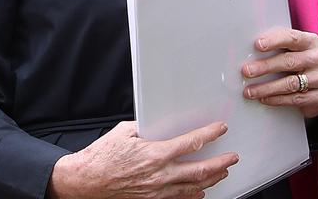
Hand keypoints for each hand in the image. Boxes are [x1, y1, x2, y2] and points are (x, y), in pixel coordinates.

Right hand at [47, 120, 237, 198]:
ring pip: (194, 187)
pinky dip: (193, 195)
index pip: (191, 142)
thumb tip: (158, 124)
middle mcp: (160, 175)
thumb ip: (145, 129)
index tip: (220, 129)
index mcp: (155, 153)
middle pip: (200, 170)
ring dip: (211, 179)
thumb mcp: (124, 133)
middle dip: (221, 163)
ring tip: (222, 172)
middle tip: (232, 157)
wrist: (85, 182)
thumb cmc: (102, 157)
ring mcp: (157, 191)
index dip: (210, 134)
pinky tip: (201, 191)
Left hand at [242, 27, 317, 117]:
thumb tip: (249, 51)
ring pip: (291, 83)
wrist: (317, 87)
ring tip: (250, 91)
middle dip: (265, 67)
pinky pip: (296, 99)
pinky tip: (264, 99)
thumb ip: (276, 47)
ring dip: (267, 88)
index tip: (258, 45)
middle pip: (290, 61)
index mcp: (311, 41)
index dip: (274, 41)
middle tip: (247, 71)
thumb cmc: (298, 63)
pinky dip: (277, 99)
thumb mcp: (291, 50)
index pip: (292, 38)